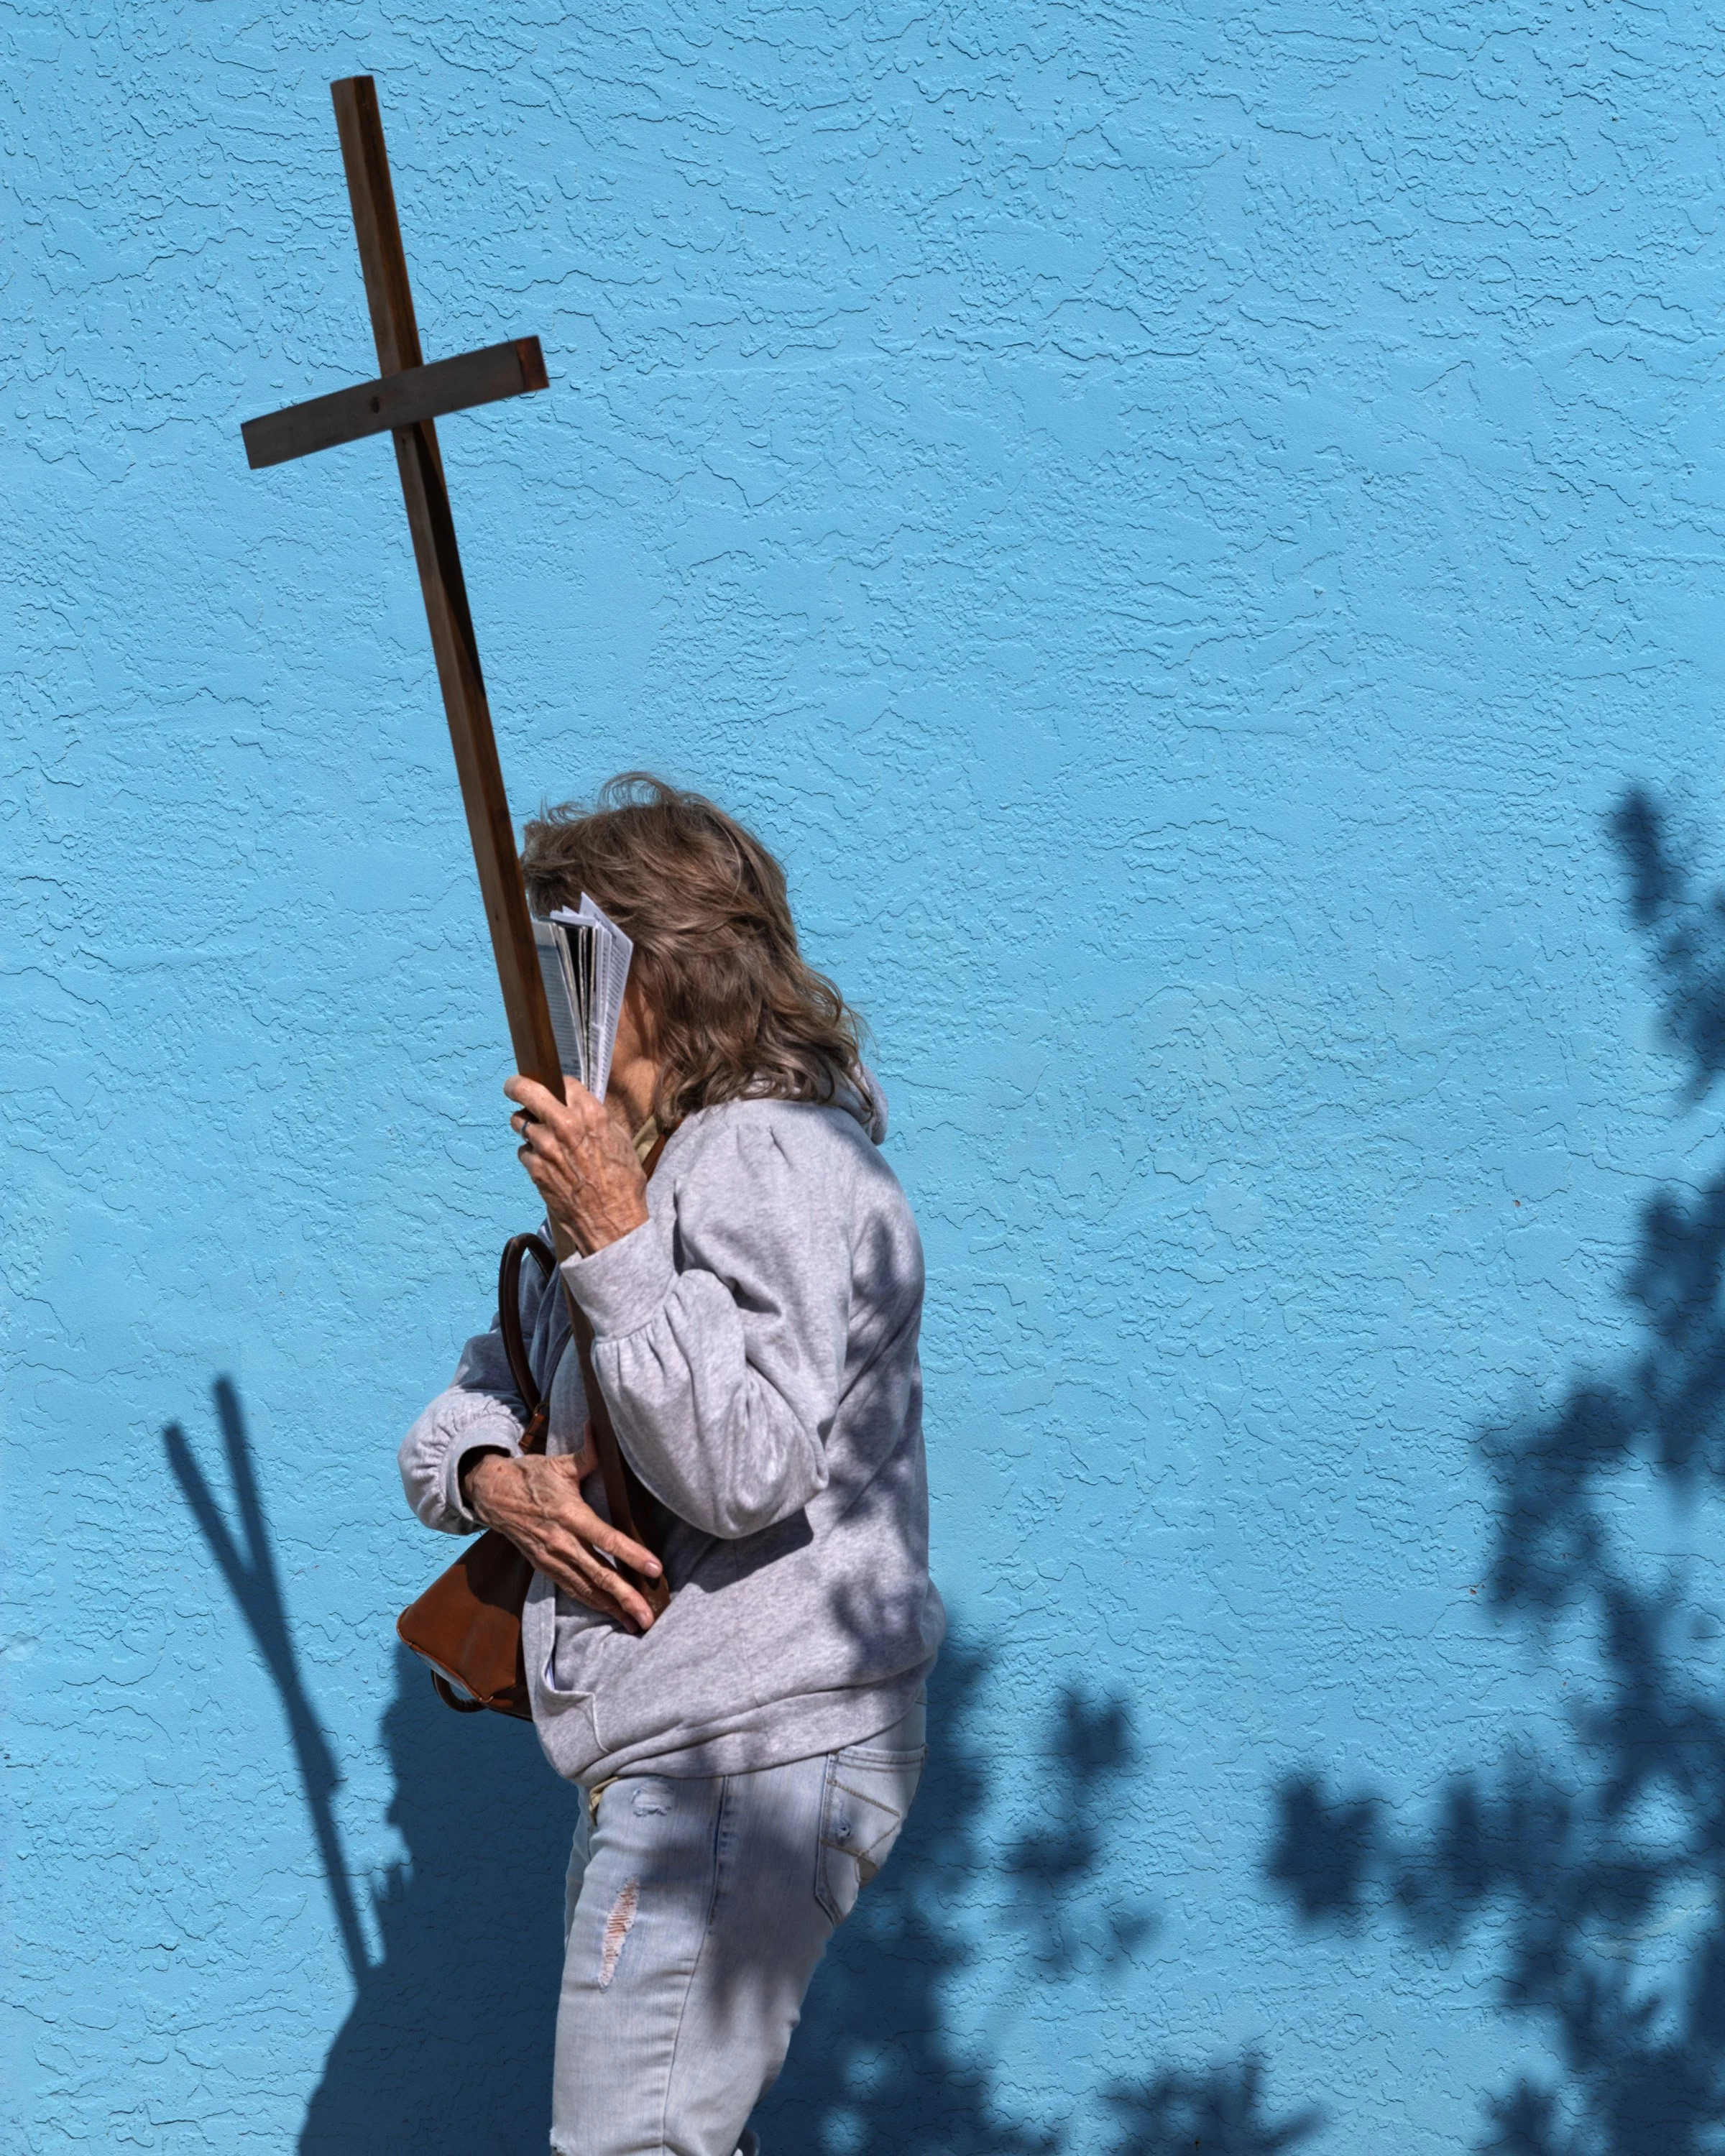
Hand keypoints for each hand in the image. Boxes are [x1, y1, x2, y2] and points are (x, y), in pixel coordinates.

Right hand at [465, 1451, 661, 1631]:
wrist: (492, 1495)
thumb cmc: (531, 1477)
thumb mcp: (560, 1464)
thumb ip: (588, 1453)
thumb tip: (601, 1427)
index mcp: (569, 1515)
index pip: (606, 1538)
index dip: (631, 1555)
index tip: (654, 1568)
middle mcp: (561, 1542)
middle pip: (598, 1575)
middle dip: (625, 1597)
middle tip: (648, 1616)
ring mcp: (551, 1558)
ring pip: (586, 1589)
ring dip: (612, 1608)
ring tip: (636, 1624)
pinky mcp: (545, 1567)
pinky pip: (572, 1590)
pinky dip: (593, 1604)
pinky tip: (611, 1614)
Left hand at [505, 1074, 648, 1256]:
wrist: (612, 1220)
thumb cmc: (623, 1182)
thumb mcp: (620, 1141)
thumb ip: (598, 1120)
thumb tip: (582, 1109)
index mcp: (590, 1114)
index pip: (563, 1083)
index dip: (559, 1085)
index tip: (556, 1089)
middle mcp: (564, 1125)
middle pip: (526, 1090)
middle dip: (517, 1085)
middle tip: (514, 1087)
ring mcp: (545, 1147)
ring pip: (519, 1122)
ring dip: (527, 1125)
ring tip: (538, 1134)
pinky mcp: (534, 1168)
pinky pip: (524, 1151)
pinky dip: (532, 1154)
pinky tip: (546, 1163)